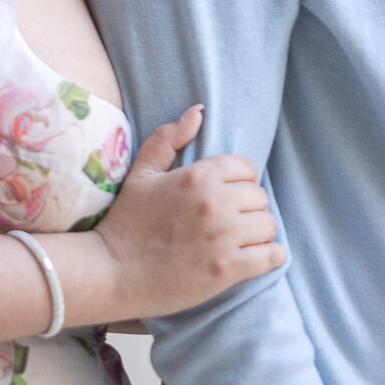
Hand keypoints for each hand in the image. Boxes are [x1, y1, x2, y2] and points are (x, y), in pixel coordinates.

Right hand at [93, 107, 286, 318]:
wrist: (112, 273)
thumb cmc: (126, 222)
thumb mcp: (141, 174)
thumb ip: (168, 138)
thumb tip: (198, 112)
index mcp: (197, 176)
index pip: (246, 168)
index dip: (238, 182)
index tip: (224, 198)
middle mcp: (214, 203)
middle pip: (259, 197)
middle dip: (246, 208)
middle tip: (227, 222)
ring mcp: (223, 237)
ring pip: (268, 224)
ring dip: (257, 233)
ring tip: (237, 241)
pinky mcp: (227, 269)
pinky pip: (272, 256)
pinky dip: (268, 257)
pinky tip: (252, 258)